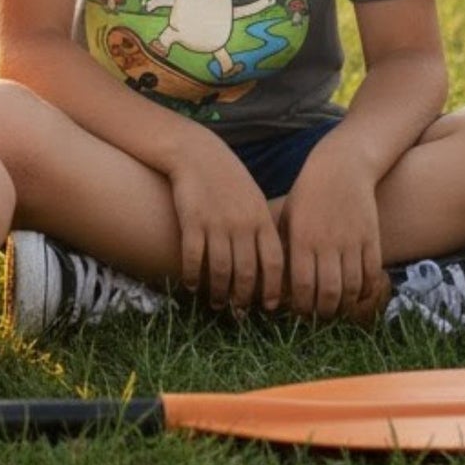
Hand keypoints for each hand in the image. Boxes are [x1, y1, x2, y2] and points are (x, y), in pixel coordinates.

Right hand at [166, 135, 283, 313]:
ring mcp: (216, 222)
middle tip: (238, 311)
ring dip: (219, 292)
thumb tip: (270, 267)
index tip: (269, 306)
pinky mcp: (192, 219)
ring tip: (216, 303)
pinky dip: (193, 275)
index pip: (274, 263)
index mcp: (261, 220)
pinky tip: (191, 284)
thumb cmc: (227, 180)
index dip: (273, 288)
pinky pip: (194, 256)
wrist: (196, 153)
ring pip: (221, 269)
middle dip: (243, 297)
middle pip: (247, 272)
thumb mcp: (253, 200)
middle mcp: (242, 224)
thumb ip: (263, 230)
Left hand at [279, 138, 388, 322]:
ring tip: (336, 311)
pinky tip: (357, 296)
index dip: (301, 306)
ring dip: (344, 306)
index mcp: (301, 239)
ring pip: (351, 288)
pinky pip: (371, 274)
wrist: (341, 168)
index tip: (298, 314)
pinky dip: (366, 291)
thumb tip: (271, 277)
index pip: (301, 285)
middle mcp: (327, 243)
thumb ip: (283, 245)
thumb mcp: (288, 216)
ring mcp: (351, 242)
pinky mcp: (371, 239)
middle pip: (328, 293)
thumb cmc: (307, 194)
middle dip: (323, 312)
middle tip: (318, 318)